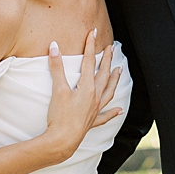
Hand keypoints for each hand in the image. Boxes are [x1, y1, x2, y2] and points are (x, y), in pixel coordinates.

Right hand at [40, 31, 122, 161]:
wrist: (63, 140)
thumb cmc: (60, 116)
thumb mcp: (57, 90)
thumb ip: (56, 67)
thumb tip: (54, 46)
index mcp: (87, 87)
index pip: (89, 62)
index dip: (90, 46)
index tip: (93, 33)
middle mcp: (95, 97)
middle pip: (103, 74)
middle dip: (107, 60)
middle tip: (111, 48)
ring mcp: (95, 109)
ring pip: (109, 91)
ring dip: (114, 80)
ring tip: (119, 71)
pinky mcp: (92, 121)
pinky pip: (105, 116)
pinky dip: (113, 112)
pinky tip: (120, 110)